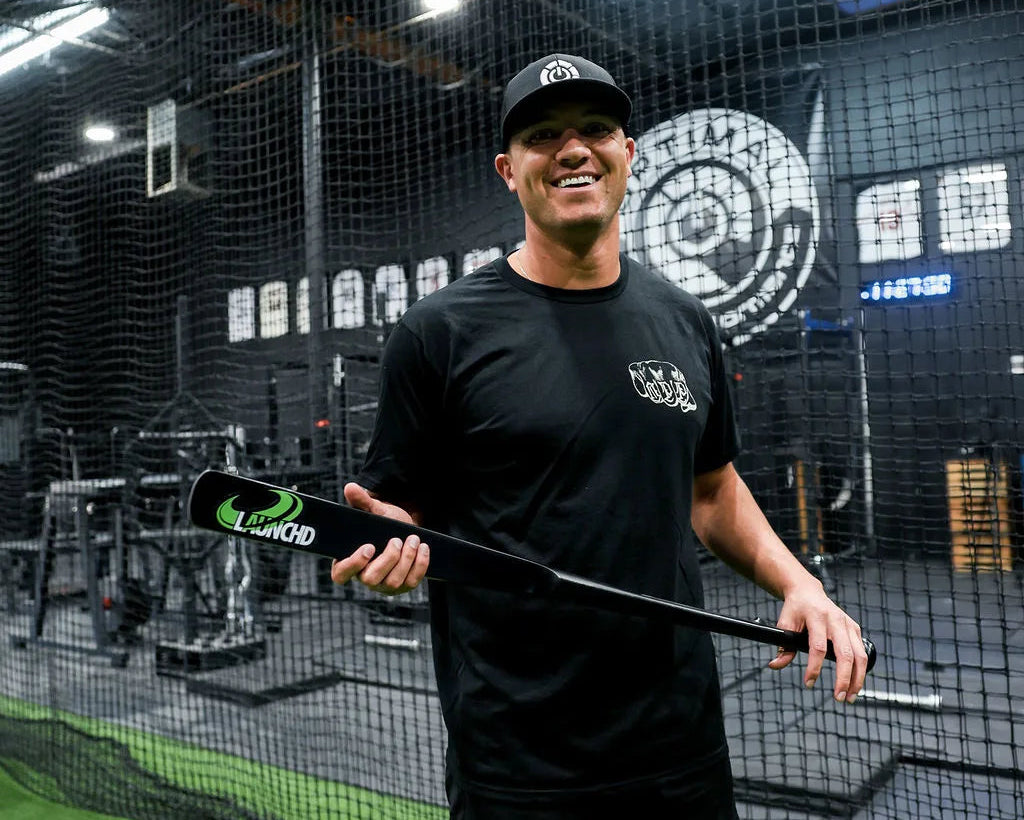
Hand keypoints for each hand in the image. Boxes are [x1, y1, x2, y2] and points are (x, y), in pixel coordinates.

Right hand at [329, 483, 429, 595]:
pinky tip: (423, 548)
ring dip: (407, 559)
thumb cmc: (384, 523)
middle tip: (396, 540)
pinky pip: (412, 581)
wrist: (405, 529)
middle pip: (371, 579)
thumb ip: (362, 501)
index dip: (352, 564)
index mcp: (350, 560)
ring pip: (393, 582)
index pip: (340, 574)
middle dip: (388, 559)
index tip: (369, 547)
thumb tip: (350, 488)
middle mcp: (365, 576)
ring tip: (413, 539)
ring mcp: (385, 584)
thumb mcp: (374, 511)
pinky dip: (420, 564)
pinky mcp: (403, 586)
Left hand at [768, 579, 867, 704]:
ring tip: (850, 697)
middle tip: (839, 698)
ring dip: (857, 679)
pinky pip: (861, 651)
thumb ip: (783, 646)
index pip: (818, 646)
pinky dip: (860, 670)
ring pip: (859, 655)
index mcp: (816, 617)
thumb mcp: (785, 623)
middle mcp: (836, 620)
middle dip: (844, 678)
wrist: (808, 591)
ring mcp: (848, 624)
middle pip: (845, 654)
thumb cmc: (795, 608)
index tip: (808, 683)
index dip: (814, 667)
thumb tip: (776, 665)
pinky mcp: (855, 628)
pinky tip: (855, 683)